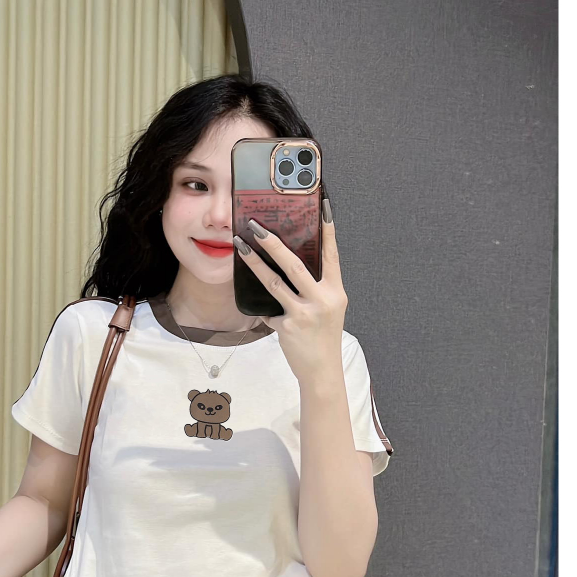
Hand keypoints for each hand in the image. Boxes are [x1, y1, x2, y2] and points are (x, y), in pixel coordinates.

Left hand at [232, 200, 347, 384]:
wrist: (321, 370)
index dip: (328, 230)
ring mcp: (304, 313)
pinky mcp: (288, 326)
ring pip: (274, 282)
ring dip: (255, 262)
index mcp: (335, 291)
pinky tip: (258, 309)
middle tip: (257, 226)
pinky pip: (268, 310)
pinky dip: (264, 309)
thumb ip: (314, 289)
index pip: (331, 254)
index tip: (322, 205)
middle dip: (274, 243)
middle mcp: (323, 299)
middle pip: (295, 264)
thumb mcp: (327, 309)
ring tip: (241, 246)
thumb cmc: (322, 337)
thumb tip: (288, 266)